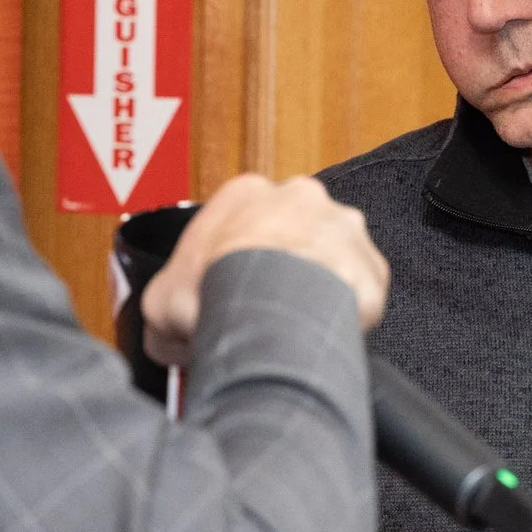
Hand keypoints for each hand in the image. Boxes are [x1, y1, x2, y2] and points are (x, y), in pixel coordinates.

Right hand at [141, 173, 388, 364]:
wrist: (266, 310)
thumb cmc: (214, 292)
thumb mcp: (161, 300)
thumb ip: (170, 305)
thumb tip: (170, 338)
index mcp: (246, 193)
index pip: (246, 221)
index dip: (238, 261)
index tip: (233, 289)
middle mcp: (301, 198)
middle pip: (295, 232)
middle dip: (285, 267)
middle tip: (269, 308)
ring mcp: (341, 228)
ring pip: (334, 258)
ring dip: (321, 286)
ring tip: (298, 325)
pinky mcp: (370, 265)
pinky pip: (361, 292)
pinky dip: (348, 314)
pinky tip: (324, 333)